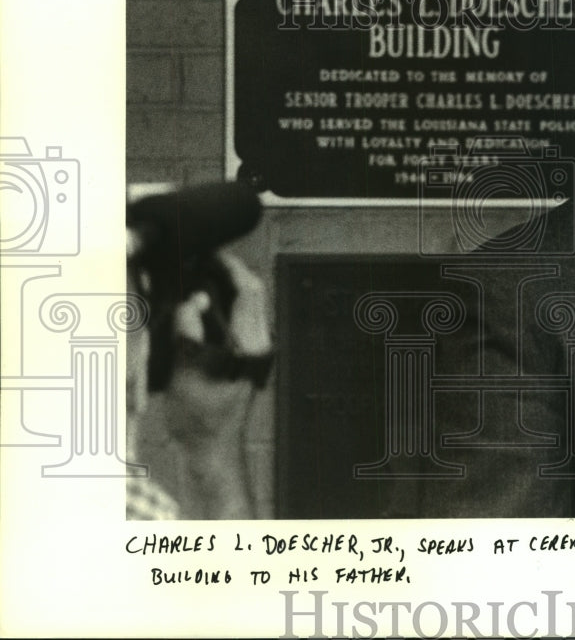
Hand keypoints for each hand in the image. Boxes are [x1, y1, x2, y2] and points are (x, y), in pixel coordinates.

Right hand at [161, 254, 270, 518]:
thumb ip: (190, 332)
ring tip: (194, 277)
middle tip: (199, 261)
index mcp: (250, 344)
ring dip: (222, 290)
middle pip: (250, 295)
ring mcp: (253, 351)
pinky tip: (195, 307)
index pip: (249, 292)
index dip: (230, 267)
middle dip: (227, 274)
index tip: (210, 253)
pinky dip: (218, 309)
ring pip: (243, 308)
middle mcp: (258, 344)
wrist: (212, 452)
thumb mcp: (187, 371)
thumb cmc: (200, 418)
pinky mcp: (243, 359)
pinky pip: (235, 323)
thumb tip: (192, 301)